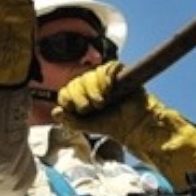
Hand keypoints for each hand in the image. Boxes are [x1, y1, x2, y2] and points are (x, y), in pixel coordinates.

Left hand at [53, 62, 195, 186]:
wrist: (139, 128)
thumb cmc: (119, 128)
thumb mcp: (91, 125)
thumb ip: (73, 120)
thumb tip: (55, 112)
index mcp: (87, 97)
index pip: (71, 87)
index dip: (69, 95)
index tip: (75, 107)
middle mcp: (97, 86)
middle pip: (79, 79)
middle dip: (81, 94)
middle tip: (90, 107)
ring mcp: (109, 79)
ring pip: (92, 74)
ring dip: (93, 88)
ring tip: (102, 102)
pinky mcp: (123, 75)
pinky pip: (110, 67)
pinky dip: (106, 77)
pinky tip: (108, 90)